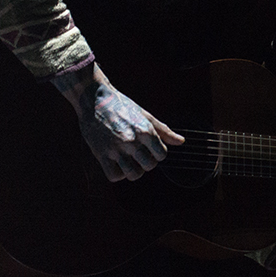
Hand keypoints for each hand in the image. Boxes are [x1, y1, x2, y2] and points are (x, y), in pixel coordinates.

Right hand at [50, 61, 184, 182]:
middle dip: (147, 162)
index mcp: (145, 130)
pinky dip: (117, 174)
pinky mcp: (101, 154)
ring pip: (133, 174)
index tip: (149, 149)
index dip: (157, 154)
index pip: (162, 155)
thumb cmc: (122, 106)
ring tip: (129, 162)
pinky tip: (116, 164)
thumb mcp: (145, 115)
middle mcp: (132, 140)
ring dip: (133, 171)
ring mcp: (116, 148)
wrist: (94, 100)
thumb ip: (163, 131)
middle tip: (139, 155)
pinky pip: (114, 176)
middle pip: (150, 166)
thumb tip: (181, 141)